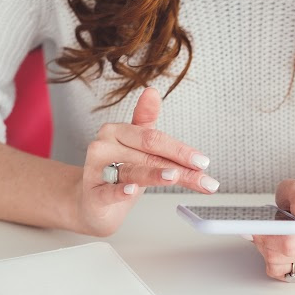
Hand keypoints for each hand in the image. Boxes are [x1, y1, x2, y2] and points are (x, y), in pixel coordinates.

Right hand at [77, 87, 219, 235]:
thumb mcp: (137, 150)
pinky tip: (131, 191)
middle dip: (180, 168)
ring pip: (133, 171)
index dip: (180, 149)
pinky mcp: (93, 192)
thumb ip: (148, 125)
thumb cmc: (119, 174)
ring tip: (174, 176)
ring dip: (156, 175)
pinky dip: (121, 191)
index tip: (202, 160)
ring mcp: (97, 168)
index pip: (154, 138)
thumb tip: (153, 91)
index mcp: (119, 132)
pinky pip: (108, 190)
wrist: (92, 202)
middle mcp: (106, 146)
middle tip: (202, 177)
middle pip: (148, 154)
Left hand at [252, 179, 294, 281]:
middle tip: (263, 230)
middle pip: (282, 256)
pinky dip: (276, 264)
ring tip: (273, 238)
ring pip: (280, 269)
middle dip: (265, 243)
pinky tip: (281, 250)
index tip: (259, 229)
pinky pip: (284, 276)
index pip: (292, 242)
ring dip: (269, 254)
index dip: (269, 238)